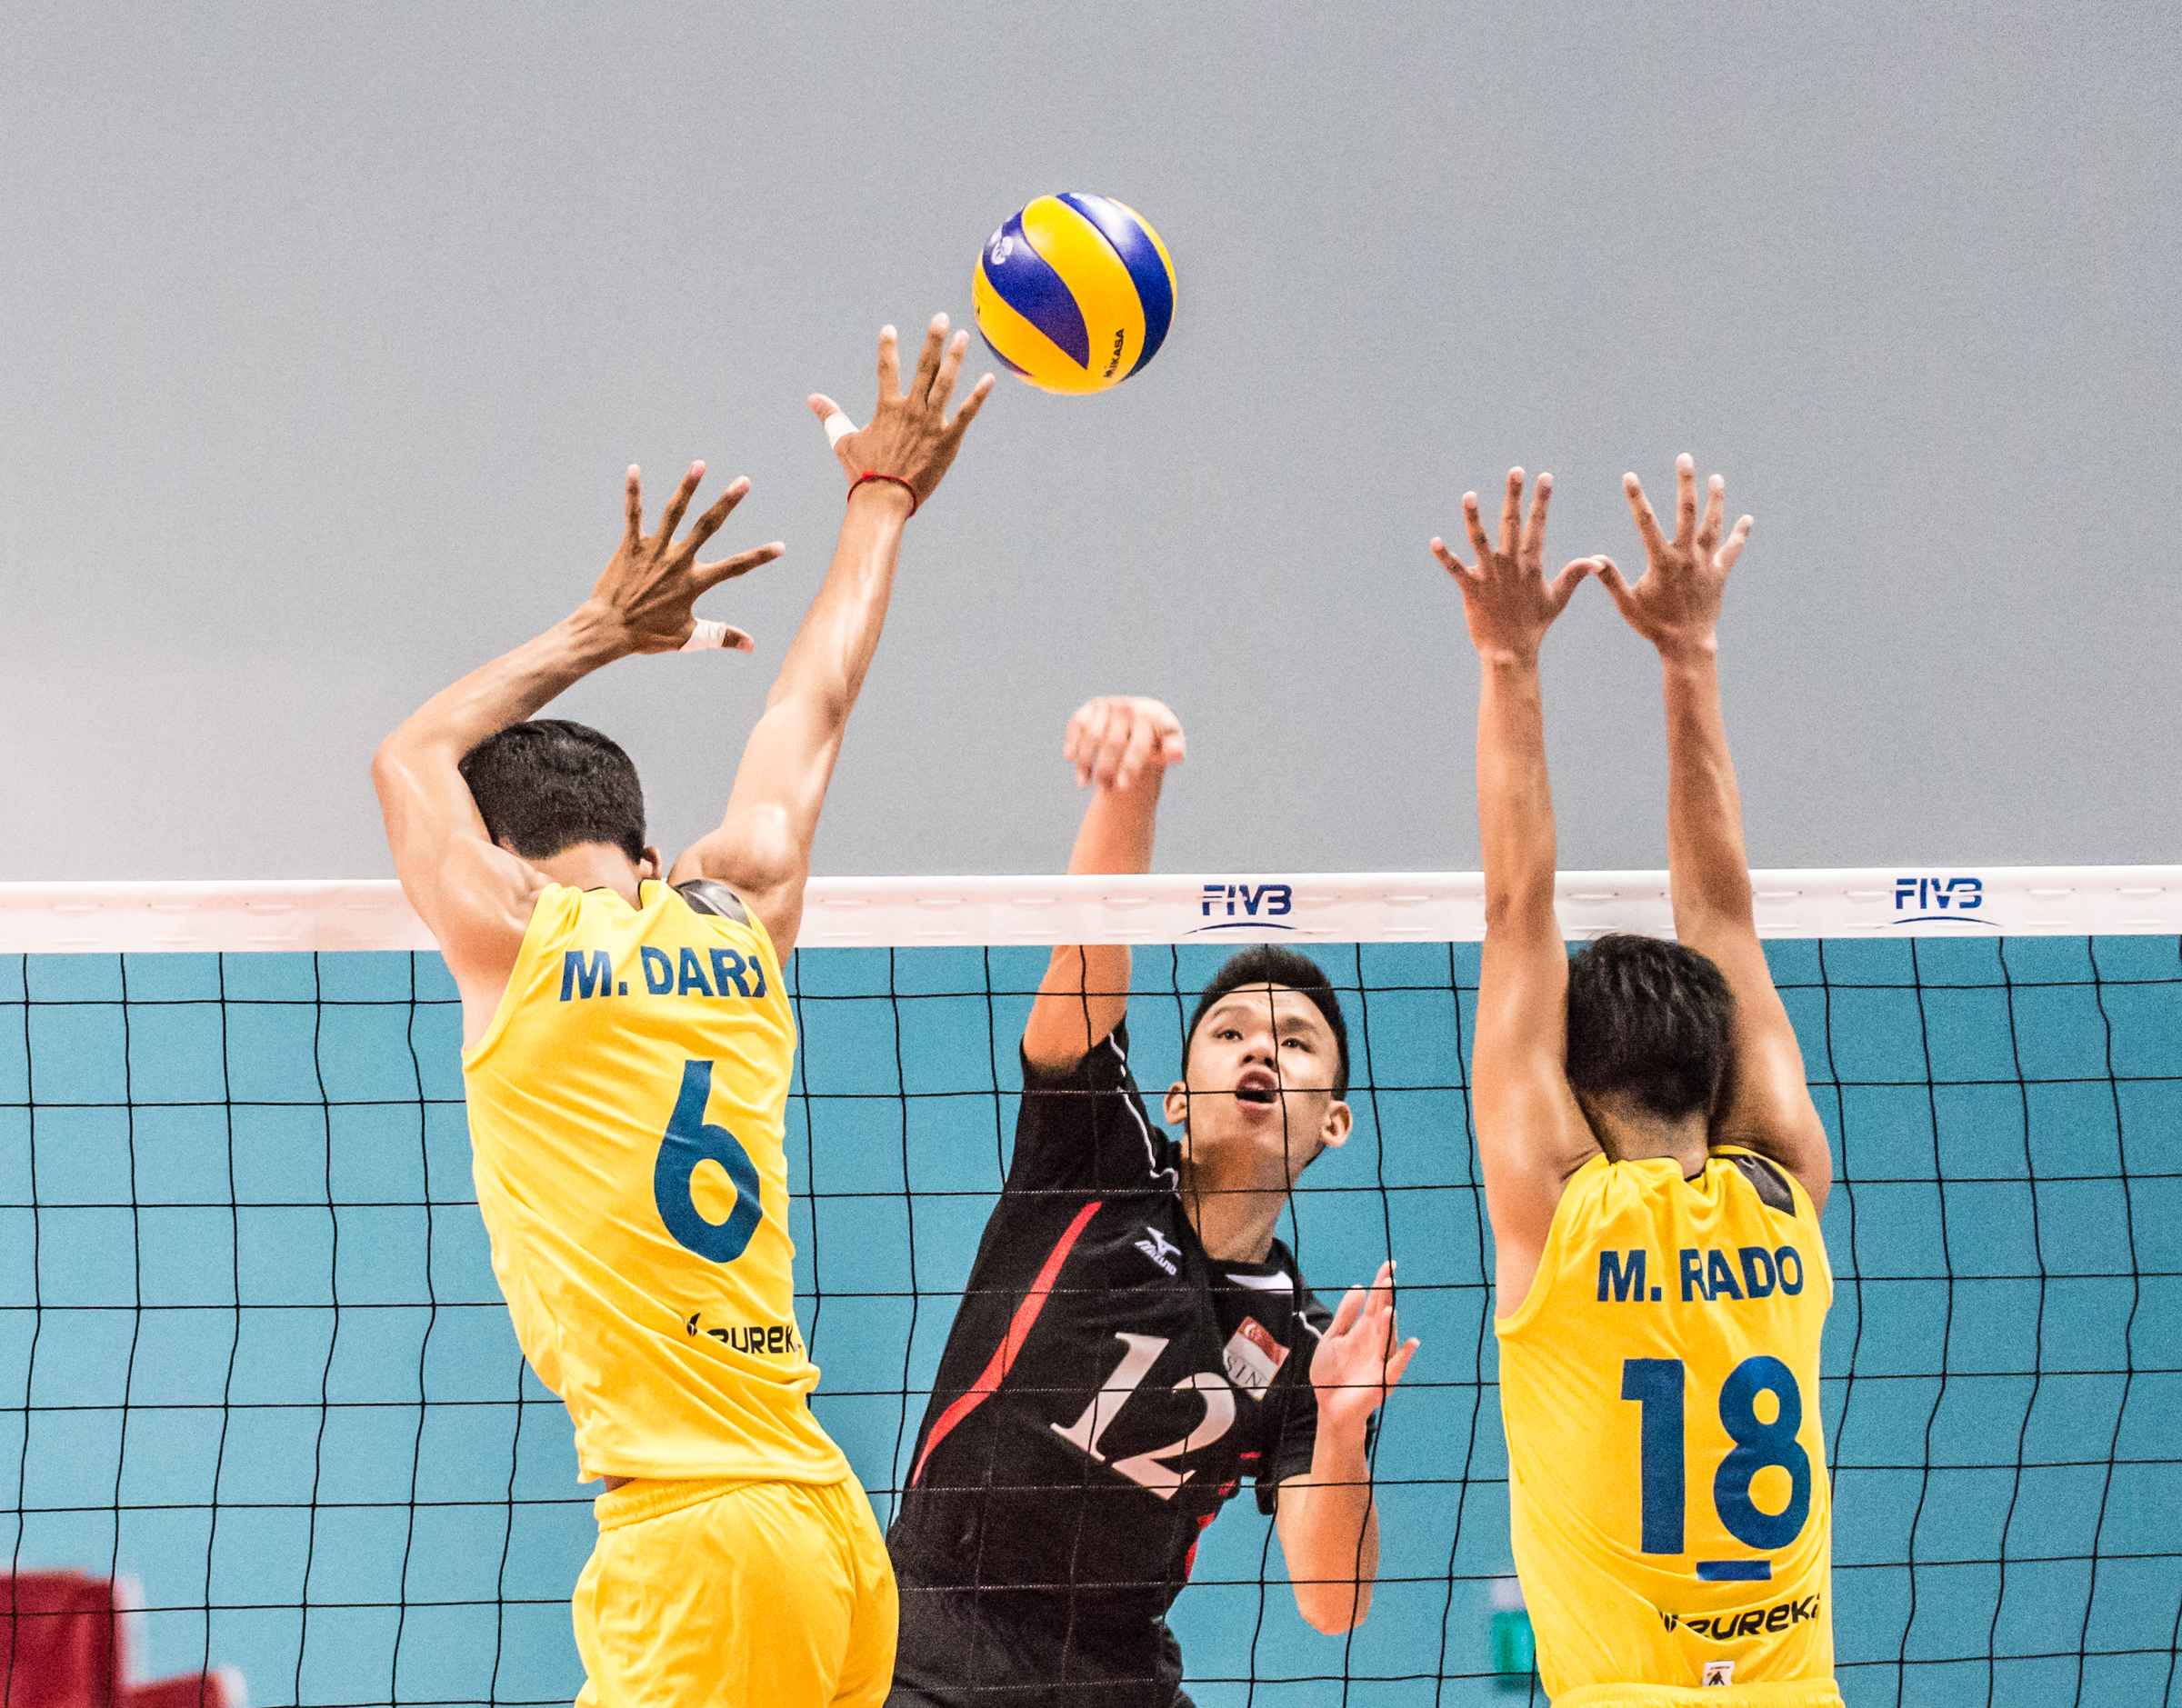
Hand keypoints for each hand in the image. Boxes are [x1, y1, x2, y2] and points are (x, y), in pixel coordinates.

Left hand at [585, 463, 783, 654]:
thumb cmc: (647, 635)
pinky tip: (634, 468)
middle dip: (727, 502)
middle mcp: (677, 561)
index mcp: (694, 582)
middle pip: (708, 527)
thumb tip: (752, 646)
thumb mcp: (688, 639)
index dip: (759, 557)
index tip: (781, 546)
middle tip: (743, 482)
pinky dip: (633, 491)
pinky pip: (633, 513)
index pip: (735, 567)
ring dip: (687, 487)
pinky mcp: (630, 545)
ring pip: (674, 512)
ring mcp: (653, 550)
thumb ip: (721, 636)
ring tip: (699, 464)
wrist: (608, 629)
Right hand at [808, 315, 995, 509]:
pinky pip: (966, 413)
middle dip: (933, 339)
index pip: (886, 368)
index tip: (889, 329)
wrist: (884, 499)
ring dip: (955, 358)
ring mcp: (931, 423)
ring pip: (946, 383)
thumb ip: (831, 417)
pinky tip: (989, 379)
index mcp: (887, 408)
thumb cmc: (864, 472)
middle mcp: (911, 409)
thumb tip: (812, 400)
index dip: (887, 347)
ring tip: (964, 336)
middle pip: (924, 366)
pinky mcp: (948, 439)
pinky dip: (978, 396)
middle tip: (942, 317)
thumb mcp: (843, 442)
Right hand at [1064, 696, 1185, 789]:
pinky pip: (1077, 724)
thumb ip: (1175, 749)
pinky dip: (1073, 741)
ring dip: (1085, 760)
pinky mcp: (1090, 708)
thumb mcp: (1171, 742)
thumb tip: (1175, 754)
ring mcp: (1106, 706)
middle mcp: (1126, 708)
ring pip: (1091, 735)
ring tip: (1083, 783)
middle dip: (1107, 769)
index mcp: (1147, 717)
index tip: (1122, 787)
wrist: (1141, 715)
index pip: (1138, 744)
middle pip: (1112, 743)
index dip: (1130, 766)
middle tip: (1104, 790)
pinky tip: (1071, 759)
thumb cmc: (1158, 736)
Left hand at [1309, 1261, 1419, 1433]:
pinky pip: (1395, 1366)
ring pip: (1389, 1337)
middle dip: (1386, 1298)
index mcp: (1363, 1329)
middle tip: (1389, 1279)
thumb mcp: (1332, 1338)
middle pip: (1384, 1314)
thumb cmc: (1330, 1372)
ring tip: (1388, 1308)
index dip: (1381, 1284)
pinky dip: (1403, 1356)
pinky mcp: (1382, 1379)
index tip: (1389, 1265)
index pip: (1376, 1302)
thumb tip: (1359, 1287)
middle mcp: (1375, 1341)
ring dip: (1390, 1324)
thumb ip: (1345, 1315)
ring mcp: (1380, 1359)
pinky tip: (1411, 1343)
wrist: (1329, 1406)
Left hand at [1432, 469, 1597, 665]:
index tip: (1544, 477)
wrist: (1511, 651)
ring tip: (1468, 495)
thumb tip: (1597, 561)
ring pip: (1479, 541)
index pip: (1537, 526)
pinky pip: (1455, 569)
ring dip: (1473, 518)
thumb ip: (1574, 575)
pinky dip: (1445, 556)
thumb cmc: (1534, 625)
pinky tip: (1434, 541)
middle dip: (1514, 496)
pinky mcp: (1471, 589)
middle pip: (1511, 523)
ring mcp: (1489, 576)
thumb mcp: (1558, 599)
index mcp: (1531, 564)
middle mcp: (1510, 565)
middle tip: (1516, 470)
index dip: (1541, 500)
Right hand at [1596, 454, 1752, 663]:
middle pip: (1688, 512)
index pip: (1646, 523)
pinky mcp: (1720, 574)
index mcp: (1662, 562)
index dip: (1636, 498)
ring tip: (1717, 477)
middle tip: (1685, 457)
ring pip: (1713, 525)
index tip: (1628, 476)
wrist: (1688, 645)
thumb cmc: (1654, 626)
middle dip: (1685, 483)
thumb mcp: (1627, 604)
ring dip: (1716, 499)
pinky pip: (1732, 550)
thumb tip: (1594, 558)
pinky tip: (1747, 519)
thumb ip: (1611, 580)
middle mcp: (1687, 557)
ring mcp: (1706, 564)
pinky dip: (1740, 534)